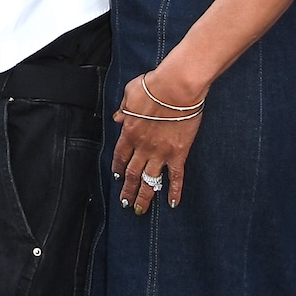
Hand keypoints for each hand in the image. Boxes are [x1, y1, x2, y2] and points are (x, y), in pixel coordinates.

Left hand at [110, 69, 206, 214]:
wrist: (176, 88)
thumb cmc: (153, 87)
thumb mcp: (130, 94)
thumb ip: (124, 109)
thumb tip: (118, 117)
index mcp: (129, 132)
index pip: (120, 155)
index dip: (118, 168)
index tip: (117, 177)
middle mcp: (142, 147)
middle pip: (132, 173)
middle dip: (127, 189)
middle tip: (125, 202)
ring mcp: (161, 153)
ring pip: (149, 180)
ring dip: (144, 196)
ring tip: (140, 209)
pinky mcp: (179, 154)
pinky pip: (176, 177)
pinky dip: (174, 191)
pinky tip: (173, 203)